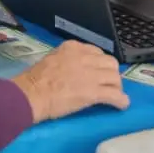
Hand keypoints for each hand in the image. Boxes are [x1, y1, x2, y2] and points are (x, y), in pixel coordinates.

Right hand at [11, 41, 129, 121]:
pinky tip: (122, 105)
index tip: (98, 72)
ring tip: (115, 95)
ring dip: (117, 87)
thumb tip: (74, 70)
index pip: (96, 52)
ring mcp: (91, 75)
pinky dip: (121, 101)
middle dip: (111, 73)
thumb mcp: (51, 59)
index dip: (100, 64)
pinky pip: (115, 95)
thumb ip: (66, 60)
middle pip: (110, 63)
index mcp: (73, 47)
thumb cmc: (34, 80)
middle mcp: (84, 57)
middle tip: (108, 84)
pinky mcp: (94, 92)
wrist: (31, 94)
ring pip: (115, 77)